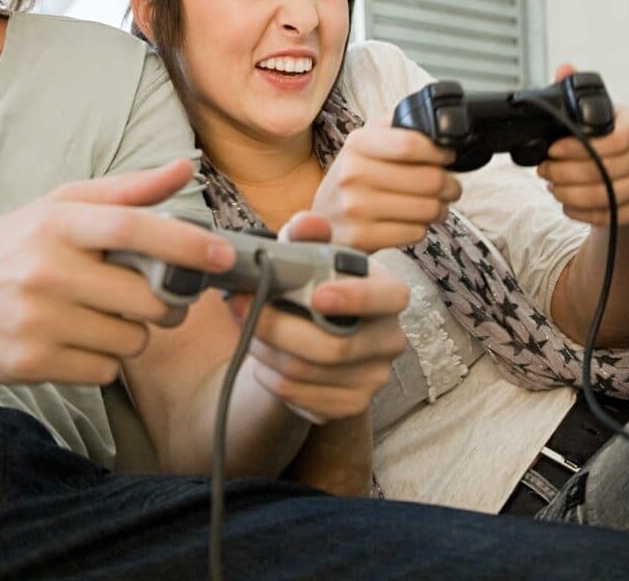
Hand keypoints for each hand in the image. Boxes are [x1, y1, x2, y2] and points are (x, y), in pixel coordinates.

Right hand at [0, 159, 233, 386]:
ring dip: (133, 332)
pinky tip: (77, 340)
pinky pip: (104, 369)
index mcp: (58, 224)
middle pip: (146, 297)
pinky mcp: (30, 363)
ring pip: (132, 339)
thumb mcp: (59, 207)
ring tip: (102, 316)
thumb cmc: (11, 247)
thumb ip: (127, 191)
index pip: (135, 229)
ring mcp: (37, 320)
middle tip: (156, 297)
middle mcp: (46, 270)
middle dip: (166, 302)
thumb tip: (186, 167)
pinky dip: (104, 359)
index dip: (186, 243)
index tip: (222, 256)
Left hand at [230, 213, 408, 422]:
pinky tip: (262, 358)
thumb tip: (306, 224)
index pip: (388, 297)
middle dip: (276, 326)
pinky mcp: (350, 406)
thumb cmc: (313, 288)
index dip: (356, 298)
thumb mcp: (309, 257)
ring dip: (264, 350)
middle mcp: (390, 339)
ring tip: (245, 328)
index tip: (316, 295)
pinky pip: (298, 396)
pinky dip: (269, 376)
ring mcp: (373, 378)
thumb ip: (306, 237)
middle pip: (334, 346)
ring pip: (306, 372)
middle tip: (238, 305)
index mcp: (388, 295)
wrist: (313, 339)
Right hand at [311, 114, 461, 251]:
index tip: (448, 157)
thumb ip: (396, 126)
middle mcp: (352, 173)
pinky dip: (421, 228)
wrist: (322, 219)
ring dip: (440, 208)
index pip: (411, 144)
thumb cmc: (353, 179)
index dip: (439, 152)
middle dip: (450, 185)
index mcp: (357, 143)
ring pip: (427, 208)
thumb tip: (436, 122)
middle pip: (428, 178)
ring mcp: (355, 207)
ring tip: (435, 206)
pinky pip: (415, 233)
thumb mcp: (365, 143)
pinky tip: (412, 223)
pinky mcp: (361, 237)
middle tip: (450, 188)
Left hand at [536, 64, 628, 228]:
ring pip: (606, 196)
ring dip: (570, 194)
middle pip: (606, 170)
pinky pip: (611, 215)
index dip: (577, 148)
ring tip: (552, 187)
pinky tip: (567, 204)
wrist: (628, 174)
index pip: (615, 139)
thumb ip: (576, 92)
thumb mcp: (595, 115)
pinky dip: (582, 212)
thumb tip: (564, 68)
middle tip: (545, 171)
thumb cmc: (607, 140)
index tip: (552, 150)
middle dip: (565, 172)